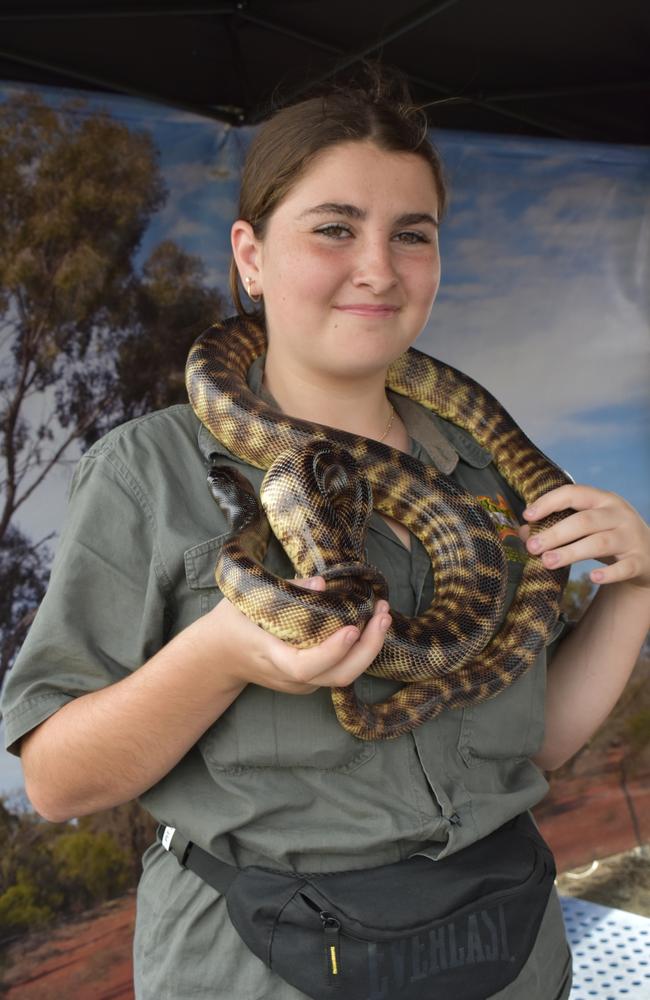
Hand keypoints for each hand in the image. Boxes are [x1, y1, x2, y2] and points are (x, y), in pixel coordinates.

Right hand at [207, 576, 391, 694]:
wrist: (217, 657)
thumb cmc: (231, 623)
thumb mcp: (247, 600)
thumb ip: (284, 591)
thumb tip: (321, 583)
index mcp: (272, 658)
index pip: (306, 666)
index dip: (332, 651)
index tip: (352, 628)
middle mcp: (291, 678)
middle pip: (338, 676)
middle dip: (368, 648)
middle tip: (383, 614)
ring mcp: (302, 683)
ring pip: (344, 676)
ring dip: (369, 648)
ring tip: (382, 615)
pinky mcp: (310, 680)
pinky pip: (339, 670)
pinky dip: (359, 650)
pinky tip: (368, 625)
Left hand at [519, 484, 649, 589]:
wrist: (649, 555)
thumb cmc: (607, 536)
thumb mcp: (585, 527)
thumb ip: (556, 525)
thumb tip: (522, 531)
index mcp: (603, 499)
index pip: (574, 493)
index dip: (549, 502)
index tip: (527, 515)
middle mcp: (618, 514)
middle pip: (584, 521)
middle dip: (555, 533)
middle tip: (531, 547)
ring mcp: (631, 537)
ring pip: (600, 543)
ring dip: (571, 552)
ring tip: (547, 561)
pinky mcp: (640, 561)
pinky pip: (624, 567)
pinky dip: (609, 574)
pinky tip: (592, 578)